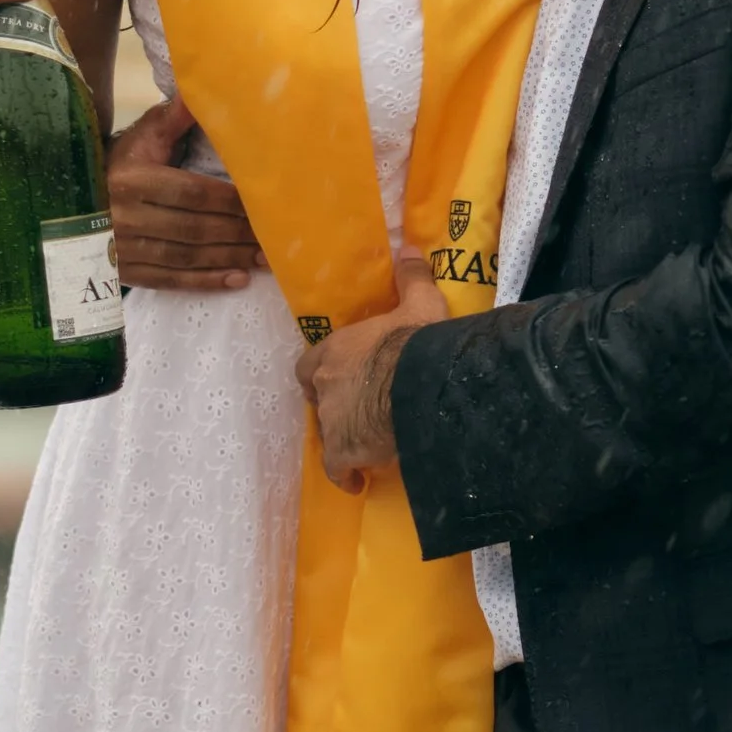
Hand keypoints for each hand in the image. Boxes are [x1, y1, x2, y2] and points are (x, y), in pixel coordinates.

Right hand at [107, 95, 262, 291]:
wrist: (71, 202)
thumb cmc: (118, 163)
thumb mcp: (142, 137)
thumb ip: (175, 117)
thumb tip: (202, 88)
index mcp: (131, 180)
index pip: (190, 192)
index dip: (228, 200)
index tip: (263, 203)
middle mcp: (125, 217)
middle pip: (193, 228)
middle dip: (237, 233)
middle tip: (275, 237)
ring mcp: (123, 250)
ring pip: (186, 257)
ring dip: (229, 259)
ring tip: (265, 259)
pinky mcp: (125, 272)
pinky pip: (170, 280)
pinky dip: (205, 282)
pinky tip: (236, 280)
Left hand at [297, 246, 450, 487]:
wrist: (423, 385)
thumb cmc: (418, 343)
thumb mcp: (421, 304)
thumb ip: (411, 278)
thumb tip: (410, 249)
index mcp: (336, 351)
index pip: (308, 366)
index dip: (321, 374)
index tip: (338, 379)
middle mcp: (325, 386)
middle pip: (318, 400)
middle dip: (334, 406)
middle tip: (360, 411)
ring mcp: (331, 421)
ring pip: (328, 434)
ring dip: (343, 439)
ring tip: (368, 443)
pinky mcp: (343, 451)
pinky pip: (336, 469)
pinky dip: (345, 475)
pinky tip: (358, 482)